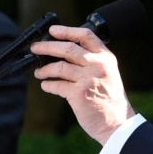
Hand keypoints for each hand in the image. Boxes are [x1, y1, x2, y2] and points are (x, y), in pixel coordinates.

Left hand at [31, 24, 134, 144]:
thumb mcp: (108, 73)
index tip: (53, 30)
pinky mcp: (79, 94)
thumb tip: (62, 52)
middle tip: (35, 48)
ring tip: (39, 72)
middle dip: (47, 47)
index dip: (67, 30)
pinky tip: (46, 86)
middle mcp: (98, 65)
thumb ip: (92, 61)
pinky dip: (48, 85)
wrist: (117, 122)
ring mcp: (88, 79)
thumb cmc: (110, 99)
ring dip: (45, 69)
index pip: (85, 36)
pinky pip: (57, 85)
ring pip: (59, 66)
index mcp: (106, 57)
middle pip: (67, 48)